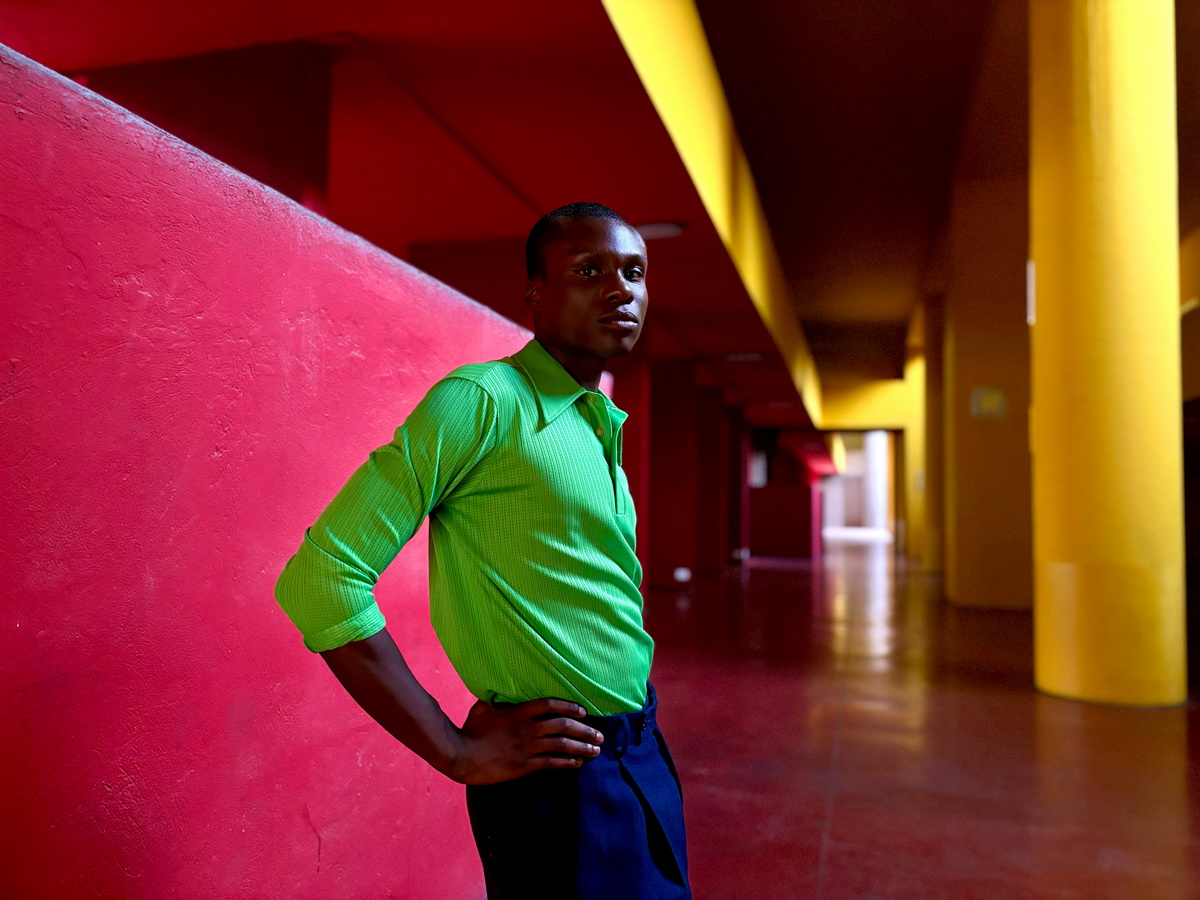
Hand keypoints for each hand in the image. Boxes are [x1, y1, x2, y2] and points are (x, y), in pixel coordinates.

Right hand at [446, 697, 604, 784]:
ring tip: (595, 749)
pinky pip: (552, 763)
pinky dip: (568, 762)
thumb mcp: (483, 708)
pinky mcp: (524, 765)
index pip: (550, 705)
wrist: (461, 756)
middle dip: (584, 730)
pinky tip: (578, 762)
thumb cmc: (470, 730)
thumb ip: (497, 700)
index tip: (583, 711)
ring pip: (562, 745)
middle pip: (563, 725)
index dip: (569, 706)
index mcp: (518, 712)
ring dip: (582, 747)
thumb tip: (501, 693)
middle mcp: (527, 728)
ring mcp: (527, 748)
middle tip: (599, 734)